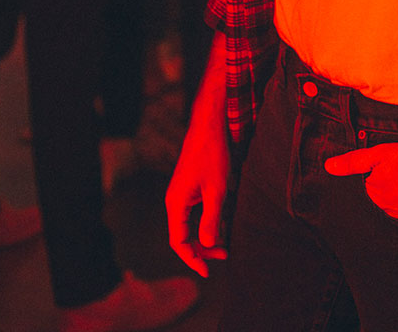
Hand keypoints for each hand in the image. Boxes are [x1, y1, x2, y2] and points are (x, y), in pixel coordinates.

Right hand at [166, 119, 230, 276]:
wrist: (208, 125)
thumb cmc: (212, 154)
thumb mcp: (216, 189)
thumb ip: (211, 219)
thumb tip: (207, 244)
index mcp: (175, 203)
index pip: (178, 242)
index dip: (192, 259)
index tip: (207, 271)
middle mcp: (174, 201)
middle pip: (182, 236)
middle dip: (201, 249)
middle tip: (223, 255)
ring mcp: (180, 194)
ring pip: (188, 225)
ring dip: (205, 236)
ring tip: (224, 244)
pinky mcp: (188, 187)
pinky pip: (193, 213)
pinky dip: (205, 223)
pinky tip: (220, 224)